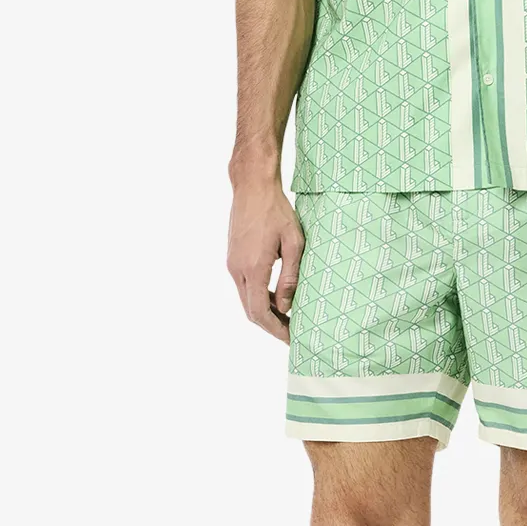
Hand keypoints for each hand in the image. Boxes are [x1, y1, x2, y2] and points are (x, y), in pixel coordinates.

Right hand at [227, 174, 304, 341]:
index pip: (260, 312)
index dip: (275, 329)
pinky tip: (277, 296)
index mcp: (253, 268)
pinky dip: (259, 297)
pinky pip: (244, 286)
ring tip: (287, 317)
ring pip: (246, 299)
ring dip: (265, 312)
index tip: (291, 338)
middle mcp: (237, 270)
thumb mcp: (293, 243)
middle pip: (250, 311)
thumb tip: (287, 306)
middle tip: (292, 332)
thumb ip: (290, 277)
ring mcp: (232, 264)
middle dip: (271, 325)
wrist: (252, 187)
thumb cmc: (276, 211)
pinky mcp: (233, 258)